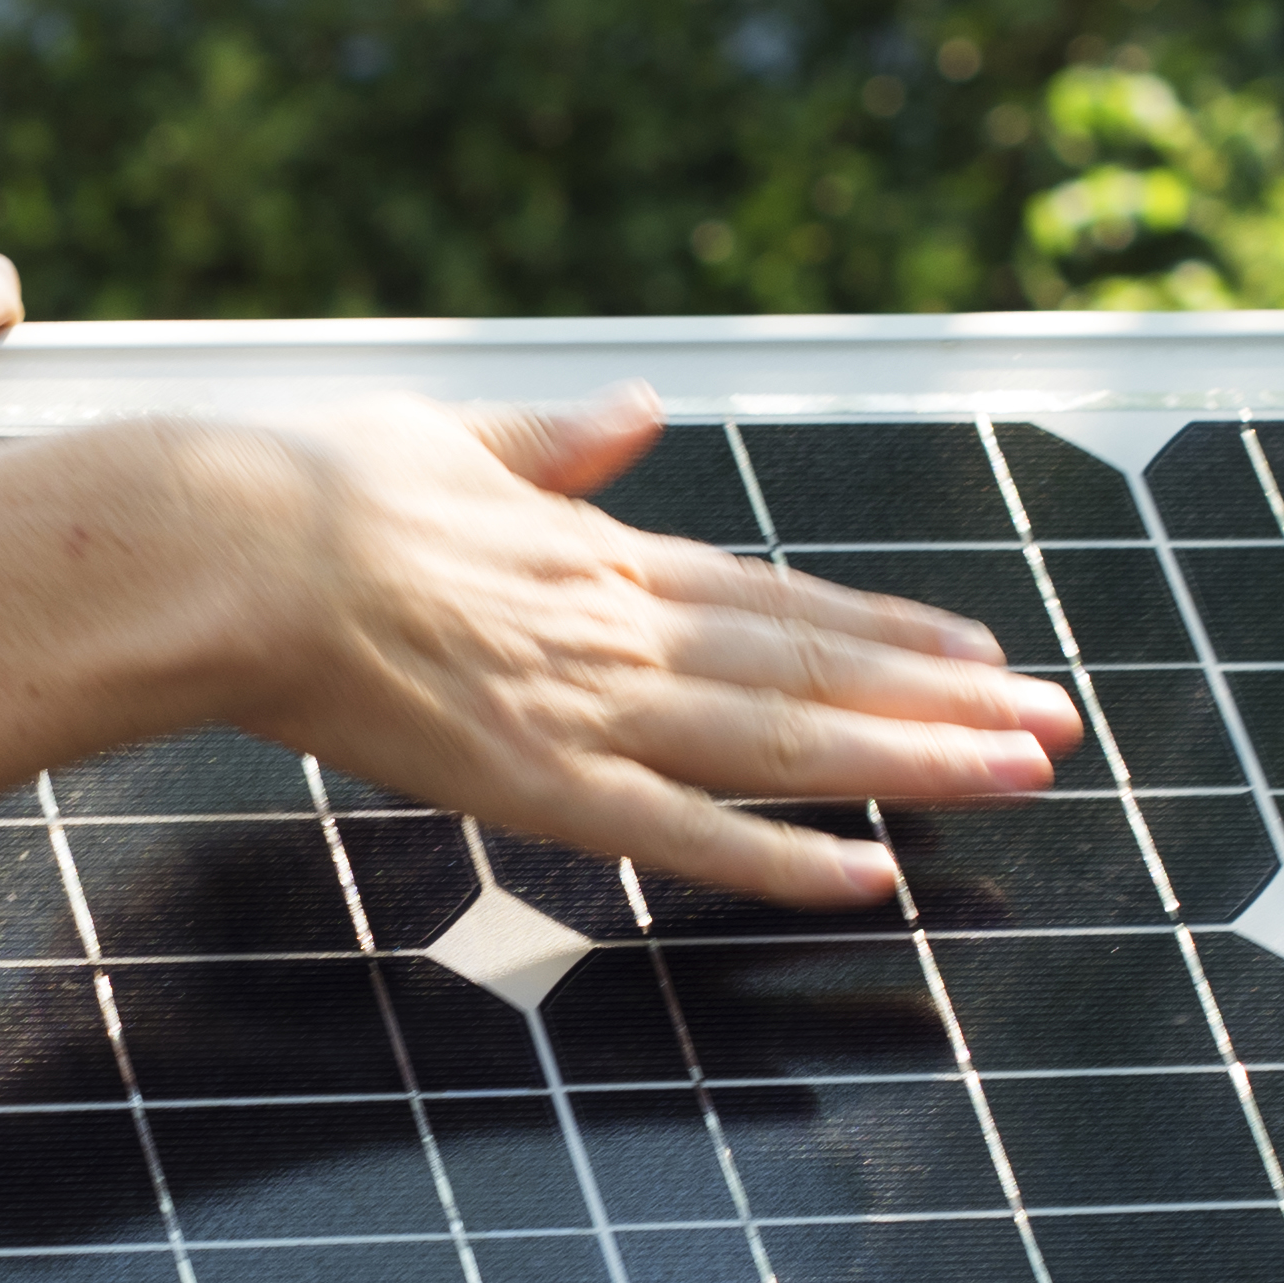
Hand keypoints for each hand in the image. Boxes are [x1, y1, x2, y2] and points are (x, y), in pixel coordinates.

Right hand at [190, 391, 1080, 912]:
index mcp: (592, 551)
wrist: (222, 550)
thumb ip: (549, 442)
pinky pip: (684, 832)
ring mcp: (584, 707)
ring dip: (911, 760)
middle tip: (1061, 723)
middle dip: (945, 698)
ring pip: (784, 742)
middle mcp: (616, 628)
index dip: (884, 628)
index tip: (978, 647)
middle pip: (811, 670)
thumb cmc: (299, 489)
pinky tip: (869, 876)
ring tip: (1022, 771)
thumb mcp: (446, 436)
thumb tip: (635, 405)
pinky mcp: (534, 782)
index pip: (773, 599)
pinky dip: (782, 857)